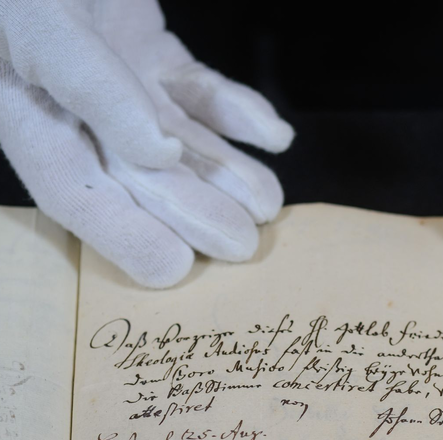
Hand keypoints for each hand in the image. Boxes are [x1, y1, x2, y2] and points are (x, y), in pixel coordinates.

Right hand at [0, 0, 292, 286]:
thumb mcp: (44, 23)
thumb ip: (90, 85)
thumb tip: (156, 151)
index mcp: (25, 109)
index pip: (70, 189)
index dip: (120, 234)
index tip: (174, 270)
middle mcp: (70, 105)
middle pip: (135, 174)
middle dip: (192, 210)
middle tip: (244, 244)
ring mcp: (115, 78)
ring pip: (177, 139)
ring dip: (226, 170)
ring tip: (270, 202)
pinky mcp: (150, 50)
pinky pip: (198, 89)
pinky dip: (237, 112)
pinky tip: (275, 136)